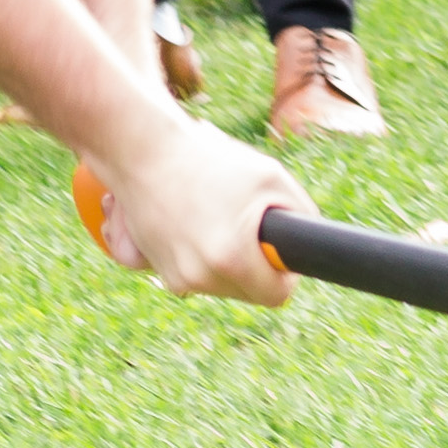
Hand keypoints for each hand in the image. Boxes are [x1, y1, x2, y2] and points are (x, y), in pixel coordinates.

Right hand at [74, 110, 292, 305]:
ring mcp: (175, 277)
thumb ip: (300, 214)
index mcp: (231, 259)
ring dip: (225, 259)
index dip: (283, 273)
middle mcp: (201, 277)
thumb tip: (306, 243)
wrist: (141, 151)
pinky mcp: (158, 269)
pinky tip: (192, 221)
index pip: (276, 295)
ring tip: (216, 215)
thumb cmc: (208, 159)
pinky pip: (195, 274)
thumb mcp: (271, 176)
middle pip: (248, 293)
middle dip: (253, 265)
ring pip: (221, 285)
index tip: (276, 252)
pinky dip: (199, 254)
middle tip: (245, 225)